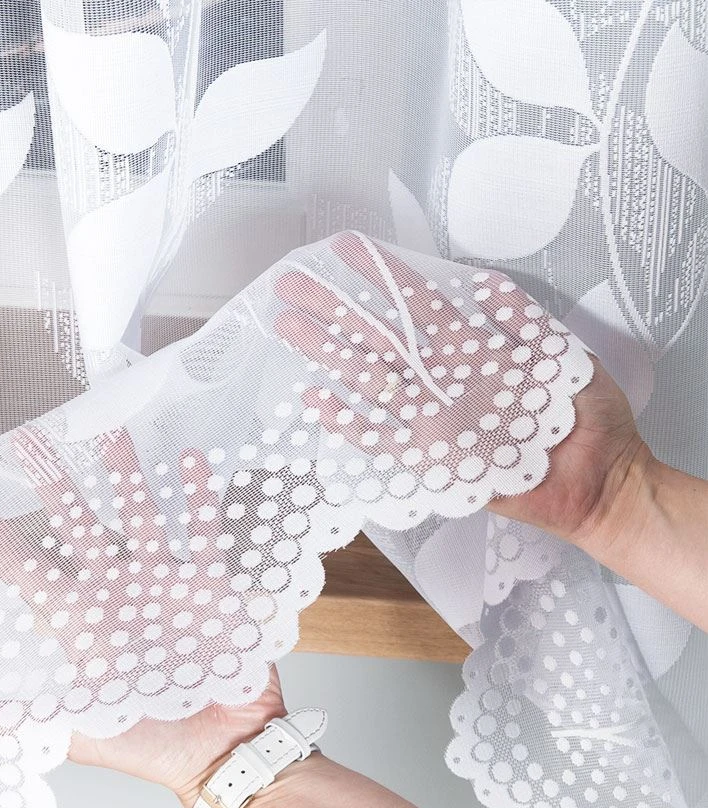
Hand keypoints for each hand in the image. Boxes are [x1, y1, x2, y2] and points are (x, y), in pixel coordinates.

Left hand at [0, 425, 285, 806]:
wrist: (219, 748)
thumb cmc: (152, 740)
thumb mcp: (87, 723)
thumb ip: (33, 713)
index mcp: (84, 622)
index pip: (27, 572)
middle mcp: (119, 591)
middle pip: (79, 527)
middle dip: (55, 484)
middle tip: (31, 439)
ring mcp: (164, 582)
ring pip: (139, 514)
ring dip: (127, 473)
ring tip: (111, 429)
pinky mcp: (209, 583)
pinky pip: (202, 531)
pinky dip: (198, 498)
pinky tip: (191, 460)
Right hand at [273, 231, 647, 541]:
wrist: (600, 478)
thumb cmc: (585, 414)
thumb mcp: (560, 352)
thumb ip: (521, 320)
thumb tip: (482, 284)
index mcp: (472, 350)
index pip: (417, 303)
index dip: (381, 275)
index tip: (345, 248)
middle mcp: (444, 379)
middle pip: (380, 336)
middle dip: (334, 307)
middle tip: (291, 281)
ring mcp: (434, 418)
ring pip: (371, 379)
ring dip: (329, 353)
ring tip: (288, 326)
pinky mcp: (434, 460)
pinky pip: (383, 440)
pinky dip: (349, 423)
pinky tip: (316, 401)